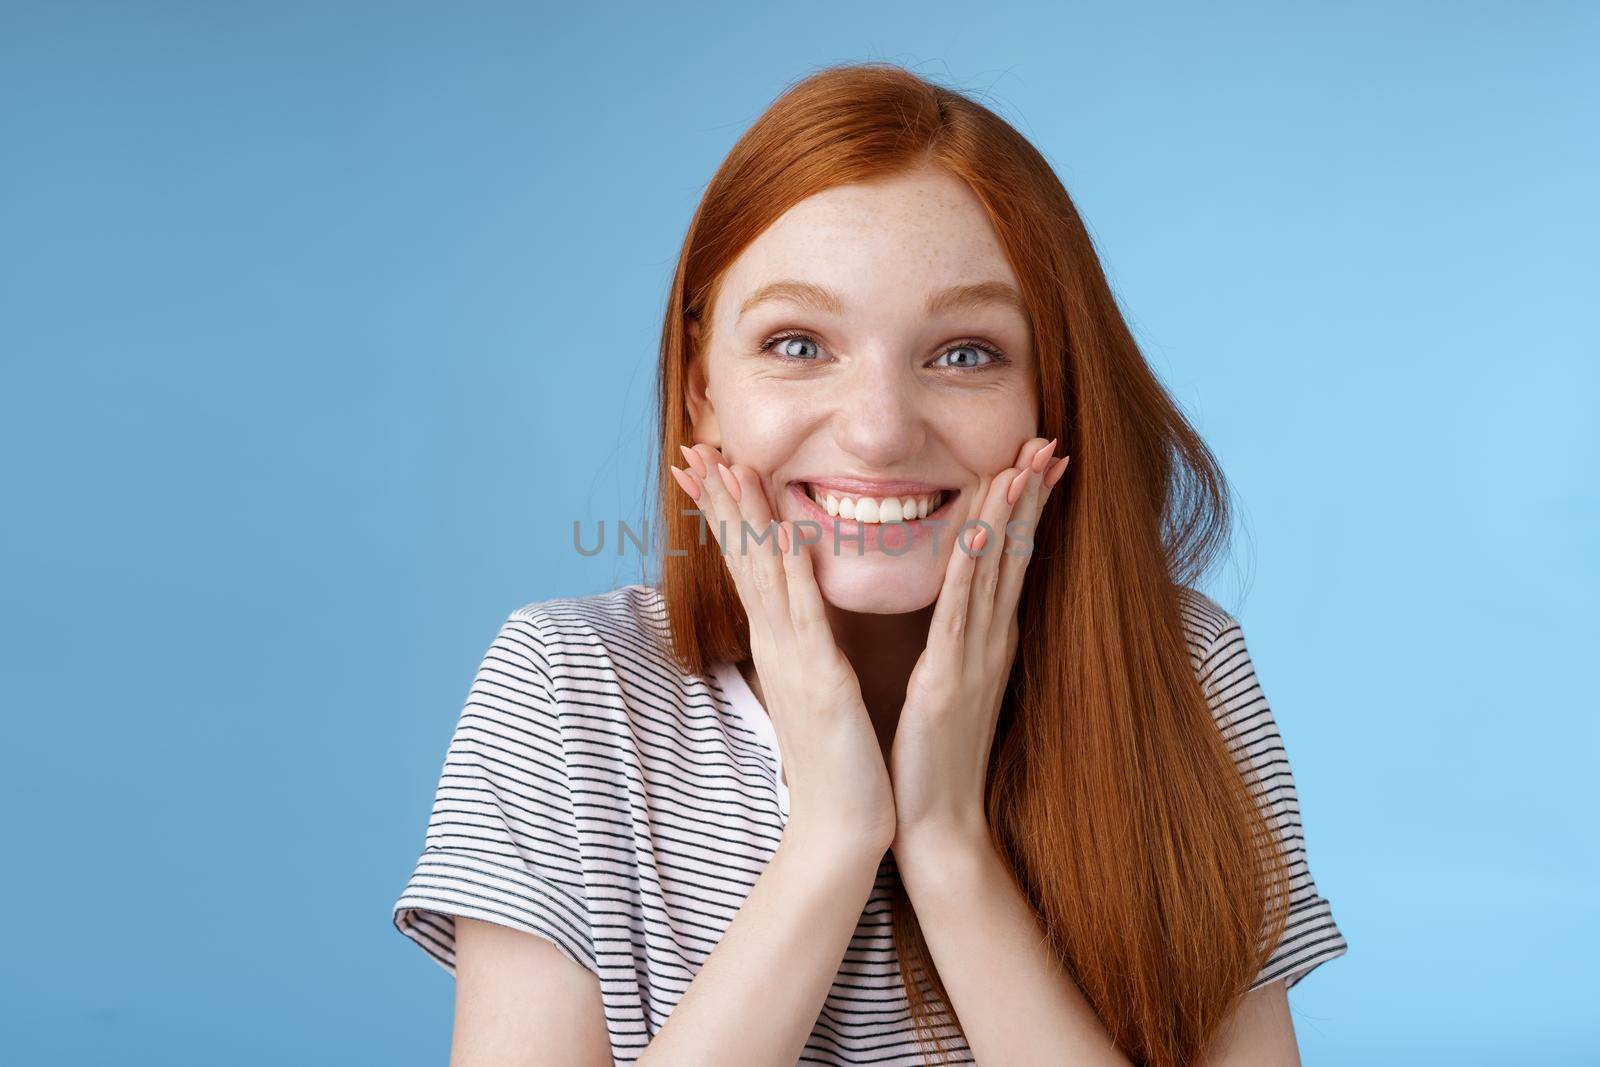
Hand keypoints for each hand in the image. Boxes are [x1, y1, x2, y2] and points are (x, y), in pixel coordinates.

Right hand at [669, 444, 897, 853]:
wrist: (841, 824)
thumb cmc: (835, 758)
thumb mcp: (815, 686)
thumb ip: (803, 645)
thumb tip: (794, 614)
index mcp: (780, 642)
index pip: (747, 563)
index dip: (724, 513)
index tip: (707, 466)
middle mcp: (777, 643)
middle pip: (742, 558)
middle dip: (718, 501)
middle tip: (693, 449)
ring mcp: (793, 659)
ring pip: (764, 574)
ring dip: (746, 518)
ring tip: (728, 466)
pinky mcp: (821, 680)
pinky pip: (804, 614)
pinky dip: (791, 570)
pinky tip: (782, 532)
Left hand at [887, 437, 1070, 851]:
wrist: (936, 826)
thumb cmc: (934, 759)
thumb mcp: (947, 686)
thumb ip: (956, 644)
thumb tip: (960, 611)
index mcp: (988, 642)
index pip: (1011, 560)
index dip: (1026, 508)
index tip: (1039, 459)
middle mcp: (991, 644)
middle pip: (1015, 555)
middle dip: (1031, 496)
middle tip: (1051, 441)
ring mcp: (973, 661)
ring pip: (993, 573)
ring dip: (1008, 517)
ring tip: (1024, 464)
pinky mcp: (945, 683)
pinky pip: (959, 615)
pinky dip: (970, 570)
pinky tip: (978, 533)